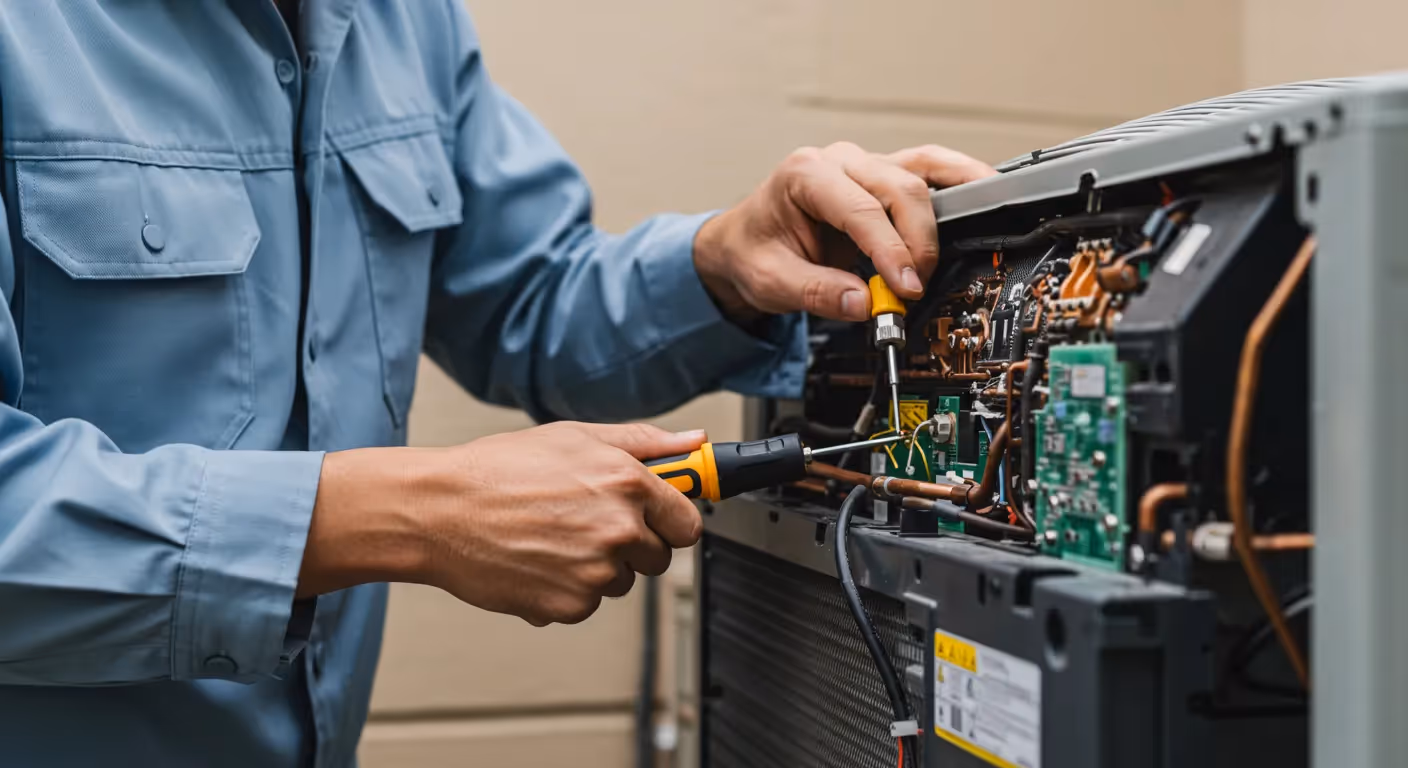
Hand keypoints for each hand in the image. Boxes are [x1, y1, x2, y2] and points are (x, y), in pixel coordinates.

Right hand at [299, 422, 706, 625]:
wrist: (438, 512)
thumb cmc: (497, 470)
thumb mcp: (575, 437)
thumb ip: (643, 443)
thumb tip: (692, 443)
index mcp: (626, 483)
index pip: (687, 523)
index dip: (670, 521)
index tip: (658, 519)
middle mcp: (617, 530)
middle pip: (658, 558)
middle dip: (632, 545)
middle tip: (586, 523)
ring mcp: (594, 573)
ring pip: (621, 583)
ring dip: (597, 568)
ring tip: (551, 537)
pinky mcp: (569, 607)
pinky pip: (587, 605)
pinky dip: (566, 590)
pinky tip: (536, 561)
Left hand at [693, 143, 995, 323]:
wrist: (744, 240)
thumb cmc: (754, 250)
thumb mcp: (769, 281)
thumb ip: (816, 293)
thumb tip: (865, 305)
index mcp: (805, 175)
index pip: (860, 209)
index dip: (888, 250)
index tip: (904, 287)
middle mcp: (840, 161)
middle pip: (899, 188)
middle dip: (917, 240)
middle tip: (914, 286)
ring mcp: (866, 165)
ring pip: (923, 170)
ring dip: (952, 203)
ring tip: (976, 233)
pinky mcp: (884, 179)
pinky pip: (930, 169)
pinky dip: (960, 179)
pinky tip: (986, 190)